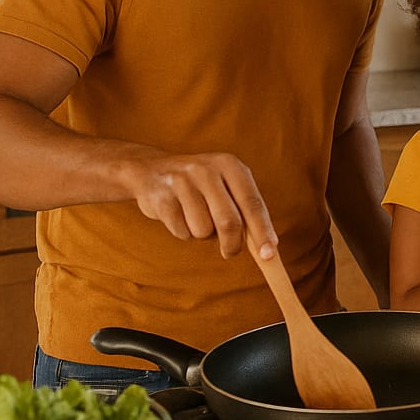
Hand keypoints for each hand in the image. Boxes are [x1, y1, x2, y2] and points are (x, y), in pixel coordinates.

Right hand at [123, 151, 276, 259]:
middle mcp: (207, 170)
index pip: (252, 203)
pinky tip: (178, 215)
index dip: (263, 231)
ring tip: (194, 217)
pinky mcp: (161, 198)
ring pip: (203, 230)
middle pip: (229, 222)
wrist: (150, 170)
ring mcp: (182, 182)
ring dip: (202, 234)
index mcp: (230, 165)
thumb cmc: (198, 184)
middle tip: (230, 252)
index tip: (269, 254)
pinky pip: (182, 231)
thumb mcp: (224, 185)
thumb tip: (266, 246)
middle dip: (232, 244)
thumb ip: (244, 209)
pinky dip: (183, 232)